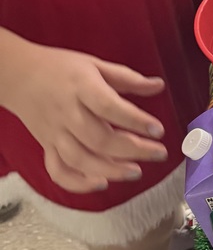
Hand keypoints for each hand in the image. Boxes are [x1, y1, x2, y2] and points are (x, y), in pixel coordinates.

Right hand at [4, 44, 168, 193]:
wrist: (18, 75)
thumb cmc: (59, 69)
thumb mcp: (95, 65)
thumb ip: (128, 79)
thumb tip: (158, 86)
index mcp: (81, 88)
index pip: (109, 107)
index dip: (135, 121)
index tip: (158, 129)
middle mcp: (67, 113)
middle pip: (99, 138)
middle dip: (132, 150)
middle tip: (158, 153)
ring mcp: (55, 133)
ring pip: (80, 159)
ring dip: (110, 169)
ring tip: (135, 172)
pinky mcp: (47, 146)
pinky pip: (58, 170)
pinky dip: (77, 183)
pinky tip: (100, 184)